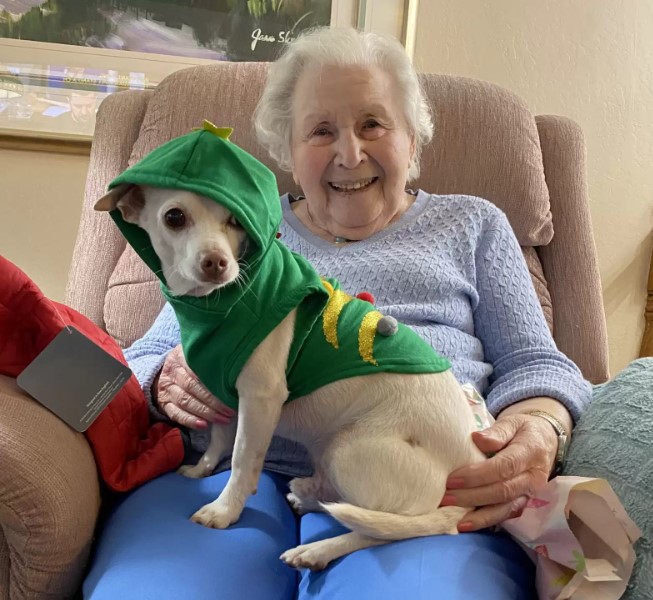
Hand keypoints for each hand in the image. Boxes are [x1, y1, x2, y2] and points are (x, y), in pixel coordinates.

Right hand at [154, 344, 234, 428]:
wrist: (168, 372)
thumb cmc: (191, 364)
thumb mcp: (198, 356)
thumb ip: (211, 361)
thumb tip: (235, 372)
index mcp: (180, 357)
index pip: (197, 369)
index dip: (213, 382)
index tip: (230, 390)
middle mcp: (171, 372)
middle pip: (192, 387)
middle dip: (213, 401)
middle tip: (229, 410)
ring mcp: (166, 389)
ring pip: (185, 402)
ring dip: (205, 412)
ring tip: (222, 419)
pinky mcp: (164, 404)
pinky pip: (176, 414)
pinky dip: (190, 420)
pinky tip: (203, 425)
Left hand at [441, 413, 557, 531]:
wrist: (545, 441)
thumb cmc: (523, 430)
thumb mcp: (513, 422)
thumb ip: (497, 431)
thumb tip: (477, 438)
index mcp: (530, 453)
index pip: (504, 467)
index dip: (478, 475)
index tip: (453, 478)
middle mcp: (533, 477)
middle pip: (502, 491)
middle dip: (472, 496)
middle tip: (446, 498)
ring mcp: (530, 493)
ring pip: (505, 508)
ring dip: (478, 516)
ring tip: (454, 520)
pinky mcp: (525, 503)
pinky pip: (505, 515)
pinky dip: (485, 521)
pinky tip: (466, 525)